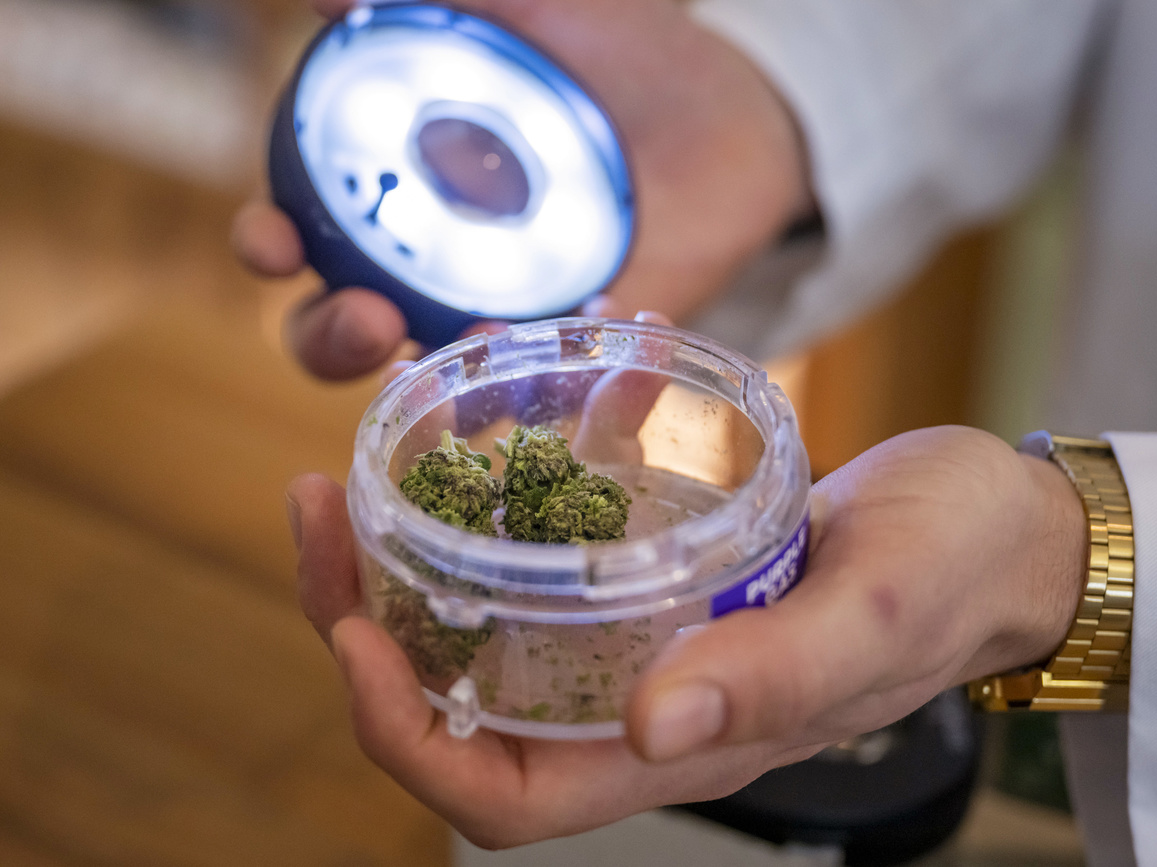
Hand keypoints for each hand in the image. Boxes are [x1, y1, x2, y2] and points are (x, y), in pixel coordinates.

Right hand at [235, 0, 811, 380]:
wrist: (736, 103)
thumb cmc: (622, 47)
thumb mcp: (525, 7)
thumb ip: (435, 2)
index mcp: (397, 183)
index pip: (301, 229)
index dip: (269, 242)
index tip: (275, 241)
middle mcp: (431, 259)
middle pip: (339, 325)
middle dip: (329, 336)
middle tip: (369, 317)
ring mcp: (497, 309)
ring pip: (420, 377)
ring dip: (413, 380)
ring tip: (444, 349)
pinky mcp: (569, 345)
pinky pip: (526, 386)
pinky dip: (518, 384)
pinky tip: (529, 355)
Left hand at [285, 425, 1086, 847]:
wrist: (1000, 524)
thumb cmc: (954, 572)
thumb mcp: (875, 611)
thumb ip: (775, 675)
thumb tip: (647, 729)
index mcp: (688, 744)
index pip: (505, 798)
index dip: (405, 737)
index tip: (352, 630)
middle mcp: (650, 704)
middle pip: (467, 711)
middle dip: (370, 629)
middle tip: (322, 511)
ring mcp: (653, 638)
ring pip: (494, 636)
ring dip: (410, 568)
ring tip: (360, 477)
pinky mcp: (666, 575)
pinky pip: (551, 564)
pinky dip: (493, 516)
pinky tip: (475, 445)